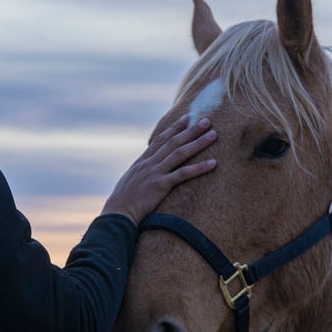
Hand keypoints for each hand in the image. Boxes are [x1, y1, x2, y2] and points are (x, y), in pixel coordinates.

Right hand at [101, 115, 216, 225]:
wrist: (118, 214)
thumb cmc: (122, 203)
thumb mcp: (129, 182)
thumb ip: (140, 174)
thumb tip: (147, 172)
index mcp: (141, 162)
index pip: (160, 139)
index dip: (174, 127)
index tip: (187, 117)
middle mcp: (149, 164)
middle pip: (173, 142)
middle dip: (191, 130)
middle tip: (207, 120)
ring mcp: (155, 173)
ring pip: (180, 153)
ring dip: (198, 143)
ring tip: (214, 135)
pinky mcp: (160, 185)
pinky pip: (183, 174)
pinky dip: (199, 168)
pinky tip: (213, 163)